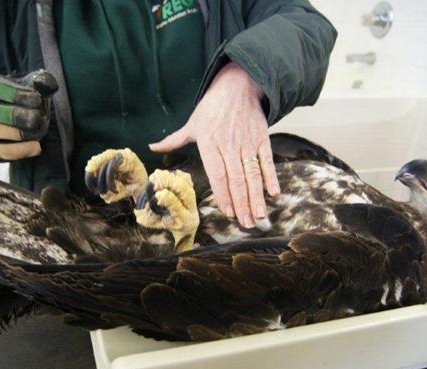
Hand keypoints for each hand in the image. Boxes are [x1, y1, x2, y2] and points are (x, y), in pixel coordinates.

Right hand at [0, 70, 57, 160]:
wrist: (22, 122)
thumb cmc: (29, 101)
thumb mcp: (35, 87)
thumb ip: (42, 81)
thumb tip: (47, 83)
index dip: (17, 95)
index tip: (36, 99)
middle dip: (16, 115)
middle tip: (36, 116)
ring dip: (18, 132)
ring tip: (38, 131)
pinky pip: (3, 151)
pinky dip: (21, 150)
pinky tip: (37, 147)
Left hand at [149, 62, 279, 227]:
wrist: (238, 86)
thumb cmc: (212, 107)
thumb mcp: (192, 124)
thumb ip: (173, 140)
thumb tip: (151, 147)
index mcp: (210, 143)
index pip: (217, 174)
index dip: (223, 195)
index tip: (227, 213)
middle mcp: (229, 145)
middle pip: (236, 179)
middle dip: (241, 203)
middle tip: (245, 224)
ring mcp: (247, 142)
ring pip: (253, 174)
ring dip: (257, 197)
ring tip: (259, 216)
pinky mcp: (262, 138)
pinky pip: (267, 161)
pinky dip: (271, 177)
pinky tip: (274, 194)